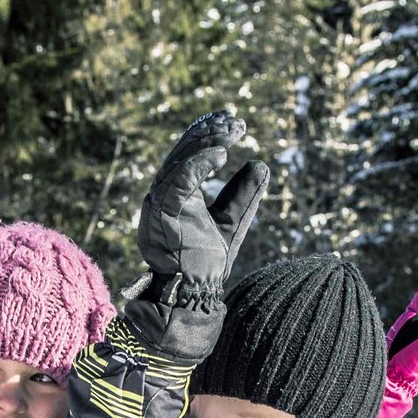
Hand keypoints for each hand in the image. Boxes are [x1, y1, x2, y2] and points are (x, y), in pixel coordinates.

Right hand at [135, 111, 268, 294]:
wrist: (195, 296)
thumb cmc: (207, 265)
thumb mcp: (231, 222)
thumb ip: (241, 195)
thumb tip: (260, 164)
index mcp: (174, 195)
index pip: (186, 156)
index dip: (207, 135)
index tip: (233, 121)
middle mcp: (161, 197)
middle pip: (181, 154)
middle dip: (208, 133)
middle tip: (236, 122)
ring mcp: (157, 207)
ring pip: (178, 164)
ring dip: (205, 144)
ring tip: (231, 132)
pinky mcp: (161, 218)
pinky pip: (177, 184)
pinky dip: (197, 167)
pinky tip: (221, 154)